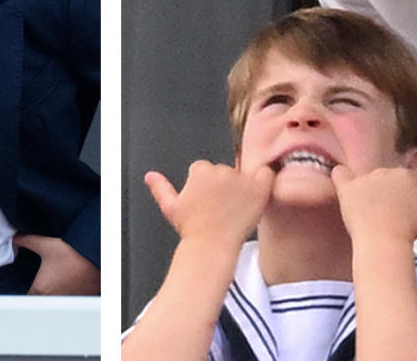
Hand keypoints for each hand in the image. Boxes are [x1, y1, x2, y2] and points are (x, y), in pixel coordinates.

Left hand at [14, 234, 99, 294]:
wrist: (96, 255)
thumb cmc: (72, 252)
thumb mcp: (46, 245)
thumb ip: (28, 241)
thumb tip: (16, 237)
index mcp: (40, 289)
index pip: (28, 298)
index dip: (30, 290)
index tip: (35, 283)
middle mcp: (52, 298)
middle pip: (42, 301)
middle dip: (43, 293)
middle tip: (48, 280)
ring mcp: (67, 300)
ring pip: (57, 302)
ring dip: (57, 295)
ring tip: (61, 281)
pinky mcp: (81, 299)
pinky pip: (72, 301)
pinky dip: (71, 294)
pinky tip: (73, 283)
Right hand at [144, 160, 274, 248]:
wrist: (211, 247)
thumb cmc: (191, 230)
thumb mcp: (171, 207)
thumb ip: (160, 188)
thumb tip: (149, 176)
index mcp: (200, 170)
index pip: (205, 168)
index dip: (207, 185)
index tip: (208, 200)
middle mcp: (220, 170)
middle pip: (225, 170)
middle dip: (224, 184)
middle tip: (222, 206)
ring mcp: (240, 179)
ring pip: (244, 173)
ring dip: (243, 185)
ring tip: (235, 208)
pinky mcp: (258, 188)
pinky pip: (267, 174)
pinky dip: (264, 181)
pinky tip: (256, 195)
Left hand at [331, 165, 416, 244]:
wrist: (384, 244)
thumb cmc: (409, 231)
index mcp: (406, 175)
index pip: (404, 179)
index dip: (404, 194)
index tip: (403, 210)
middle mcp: (386, 171)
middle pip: (384, 178)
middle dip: (385, 192)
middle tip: (386, 214)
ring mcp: (365, 179)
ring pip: (364, 178)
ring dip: (366, 190)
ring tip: (368, 212)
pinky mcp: (348, 187)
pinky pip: (340, 173)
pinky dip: (341, 177)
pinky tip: (345, 189)